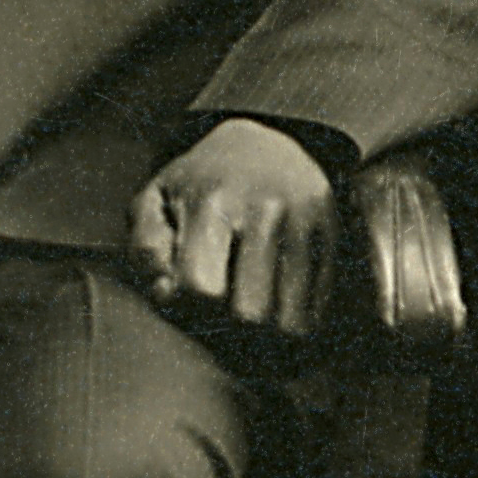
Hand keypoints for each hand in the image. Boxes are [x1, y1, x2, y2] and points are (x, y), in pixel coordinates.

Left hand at [129, 118, 335, 340]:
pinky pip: (318, 312)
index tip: (187, 295)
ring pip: (290, 323)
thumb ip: (145, 248)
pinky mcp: (332, 237)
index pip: (201, 288)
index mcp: (212, 202)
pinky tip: (277, 305)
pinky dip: (295, 323)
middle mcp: (265, 211)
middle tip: (219, 310)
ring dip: (265, 333)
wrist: (266, 143)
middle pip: (249, 314)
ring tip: (249, 311)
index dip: (187, 307)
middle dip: (228, 327)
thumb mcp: (156, 200)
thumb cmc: (200, 186)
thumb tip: (164, 292)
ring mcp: (305, 225)